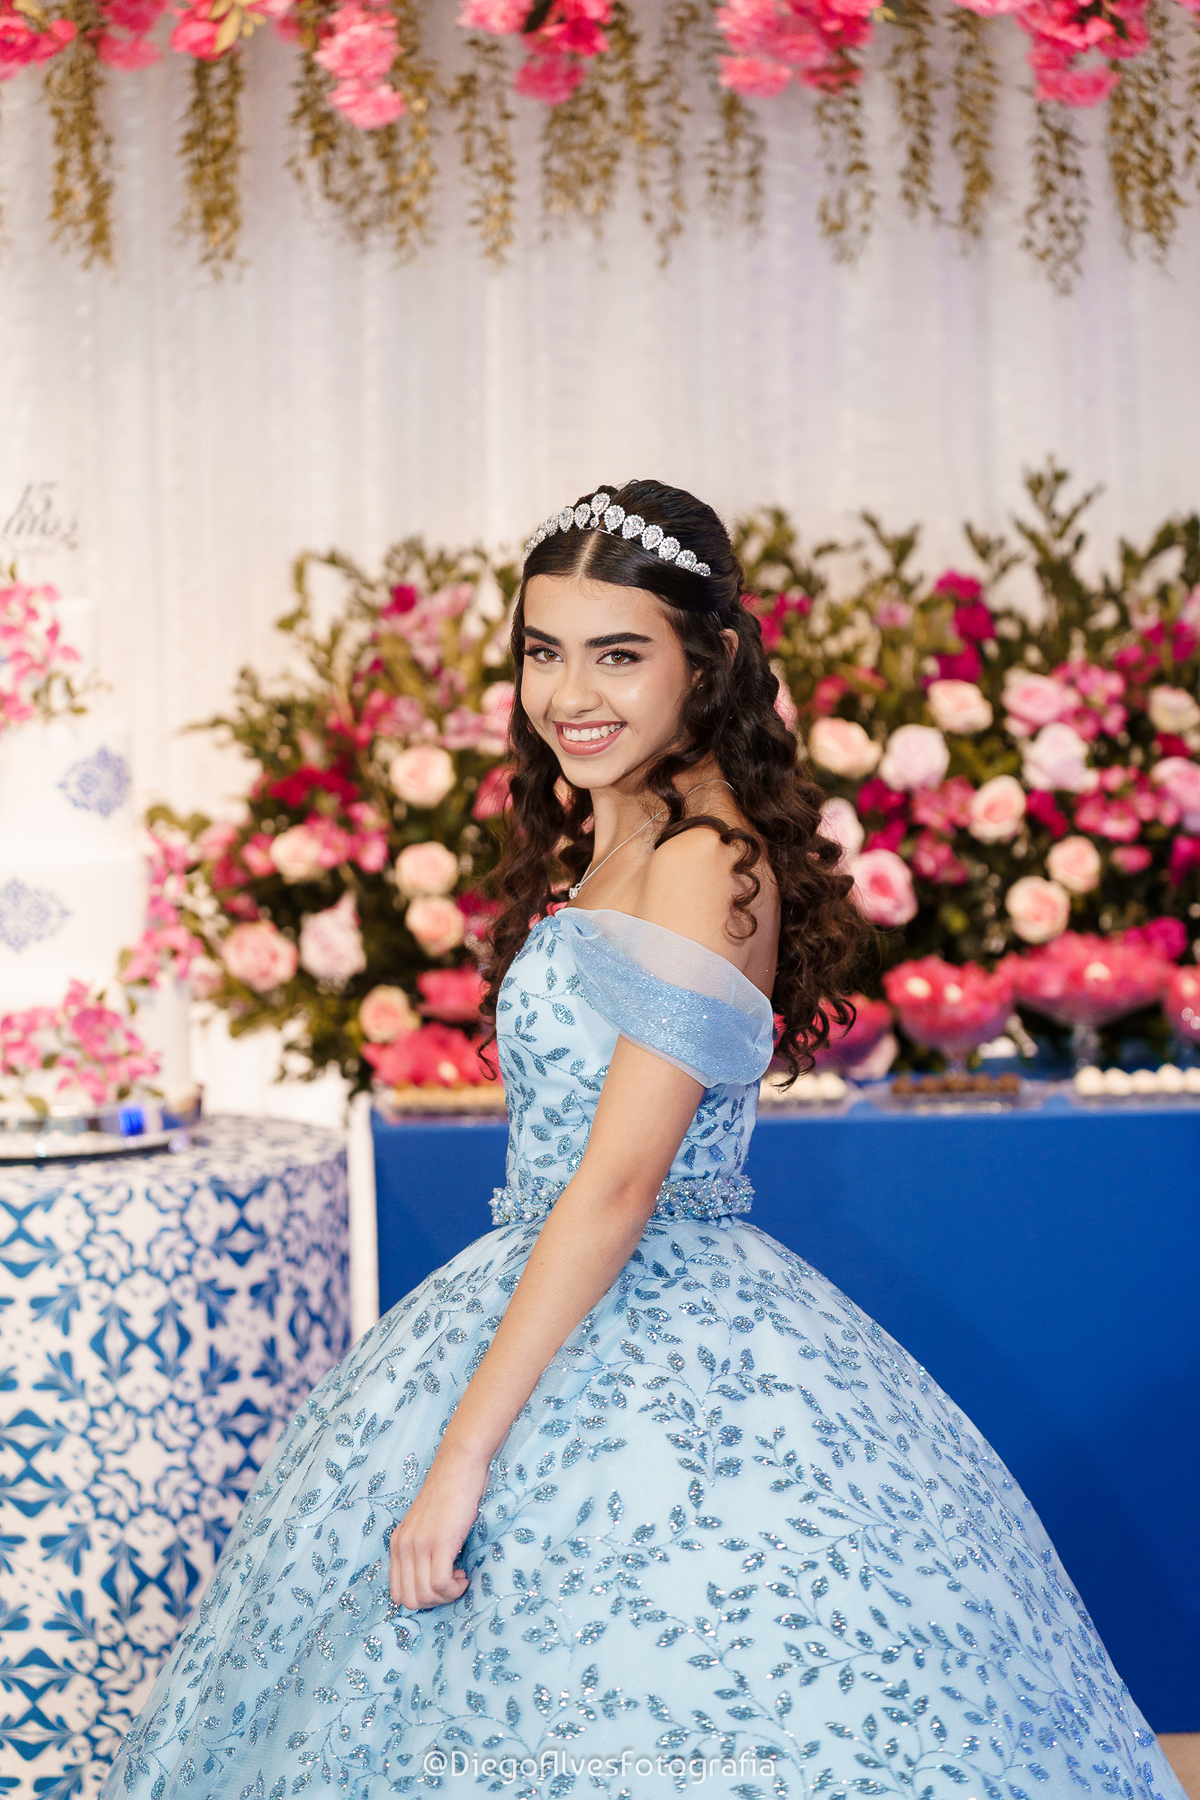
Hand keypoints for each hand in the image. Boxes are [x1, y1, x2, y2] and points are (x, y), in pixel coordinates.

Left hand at [389, 1440, 490, 1609]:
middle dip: (434, 1602)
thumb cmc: (450, 1493)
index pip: (398, 1594)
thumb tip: (431, 1582)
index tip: (441, 1583)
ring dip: (447, 1595)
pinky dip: (455, 1588)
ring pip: (425, 1596)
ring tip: (460, 1576)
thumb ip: (420, 1548)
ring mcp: (419, 1544)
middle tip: (452, 1584)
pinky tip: (464, 1573)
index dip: (422, 1598)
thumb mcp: (425, 1524)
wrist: (459, 1464)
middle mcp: (402, 1546)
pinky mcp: (439, 1541)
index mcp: (397, 1543)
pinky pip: (440, 1584)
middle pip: (410, 1600)